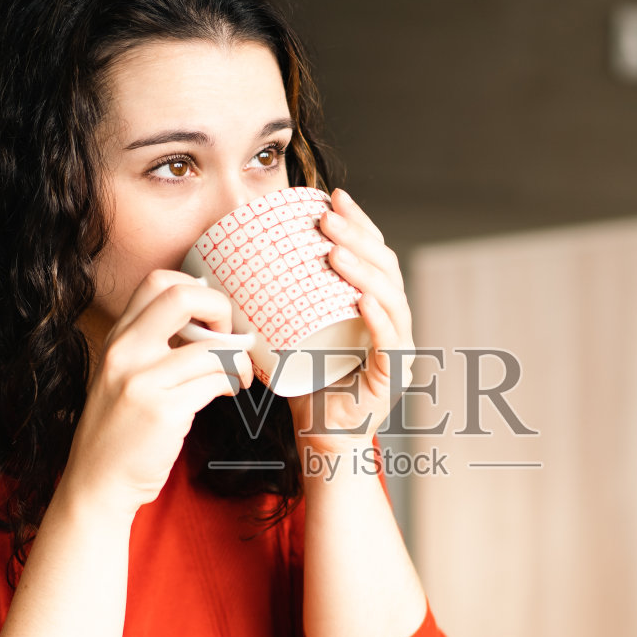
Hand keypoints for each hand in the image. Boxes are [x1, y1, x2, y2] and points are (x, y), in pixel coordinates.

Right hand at [57, 269, 254, 517]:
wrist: (97, 483)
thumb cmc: (120, 431)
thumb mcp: (122, 376)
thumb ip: (153, 346)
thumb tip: (209, 322)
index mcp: (117, 339)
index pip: (158, 281)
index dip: (196, 290)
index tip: (209, 317)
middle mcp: (125, 353)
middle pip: (182, 296)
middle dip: (220, 308)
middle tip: (229, 335)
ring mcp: (142, 381)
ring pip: (211, 347)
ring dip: (238, 359)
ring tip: (241, 373)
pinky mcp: (164, 411)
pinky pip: (215, 382)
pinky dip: (232, 383)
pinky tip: (230, 391)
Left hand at [287, 189, 415, 451]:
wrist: (319, 441)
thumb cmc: (305, 388)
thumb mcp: (292, 332)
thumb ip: (282, 300)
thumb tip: (240, 257)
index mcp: (375, 308)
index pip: (374, 256)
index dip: (359, 223)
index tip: (331, 196)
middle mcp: (393, 325)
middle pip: (386, 269)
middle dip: (359, 237)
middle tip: (327, 217)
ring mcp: (396, 352)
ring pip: (391, 300)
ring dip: (364, 271)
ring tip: (336, 250)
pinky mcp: (390, 381)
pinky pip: (390, 345)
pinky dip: (379, 319)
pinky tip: (364, 299)